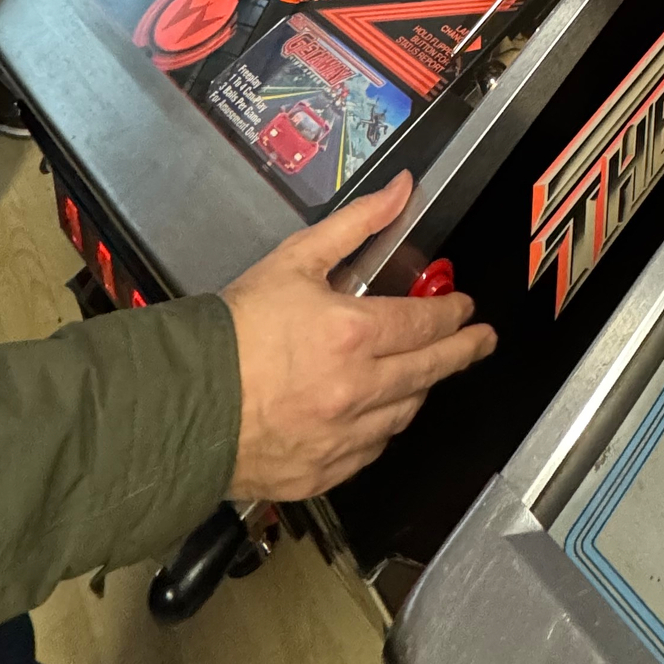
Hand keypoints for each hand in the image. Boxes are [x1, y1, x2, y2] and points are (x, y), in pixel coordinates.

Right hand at [222, 171, 495, 499]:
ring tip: (425, 372)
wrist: (183, 401)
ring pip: (404, 414)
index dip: (453, 314)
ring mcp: (342, 437)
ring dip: (420, 389)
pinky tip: (378, 414)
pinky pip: (370, 451)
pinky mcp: (322, 471)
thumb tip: (401, 191)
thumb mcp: (296, 259)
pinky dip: (381, 430)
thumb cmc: (234, 332)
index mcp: (354, 335)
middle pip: (431, 371)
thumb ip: (357, 224)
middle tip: (480, 342)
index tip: (464, 308)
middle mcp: (358, 390)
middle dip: (463, 351)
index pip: (427, 324)